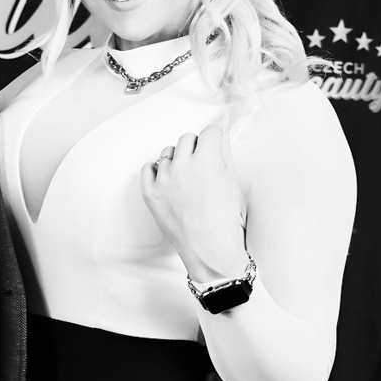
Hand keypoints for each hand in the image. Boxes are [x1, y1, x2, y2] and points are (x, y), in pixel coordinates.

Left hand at [140, 118, 246, 288]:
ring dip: (177, 159)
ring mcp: (164, 179)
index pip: (209, 131)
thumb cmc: (224, 221)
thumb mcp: (232, 181)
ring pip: (168, 153)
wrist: (209, 249)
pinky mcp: (151, 193)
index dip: (215, 135)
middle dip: (196, 146)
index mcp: (207, 159)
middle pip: (187, 139)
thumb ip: (224, 154)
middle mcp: (183, 165)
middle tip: (202, 162)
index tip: (215, 138)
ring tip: (187, 178)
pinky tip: (167, 179)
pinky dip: (156, 170)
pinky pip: (148, 169)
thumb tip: (221, 137)